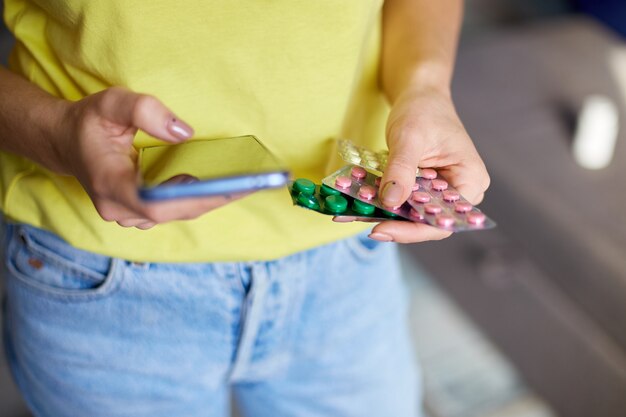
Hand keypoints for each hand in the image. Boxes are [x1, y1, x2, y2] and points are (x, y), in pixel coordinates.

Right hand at [55, 87, 245, 228]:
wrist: (66, 142)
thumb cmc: (89, 122)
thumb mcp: (109, 103)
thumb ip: (143, 110)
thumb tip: (184, 133)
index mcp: (109, 184)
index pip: (156, 203)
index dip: (194, 198)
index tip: (228, 188)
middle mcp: (119, 208)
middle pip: (175, 211)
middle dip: (215, 197)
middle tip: (253, 183)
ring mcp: (129, 214)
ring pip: (178, 213)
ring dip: (212, 200)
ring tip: (248, 184)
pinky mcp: (140, 213)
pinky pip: (175, 210)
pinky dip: (201, 198)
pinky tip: (225, 185)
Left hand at [336, 87, 489, 242]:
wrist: (420, 95)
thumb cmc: (423, 110)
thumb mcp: (410, 138)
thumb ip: (401, 170)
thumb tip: (390, 202)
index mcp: (470, 180)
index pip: (443, 219)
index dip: (413, 230)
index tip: (383, 229)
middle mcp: (459, 191)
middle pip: (427, 222)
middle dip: (394, 225)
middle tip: (365, 227)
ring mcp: (440, 192)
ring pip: (412, 215)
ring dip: (383, 216)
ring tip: (352, 216)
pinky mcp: (423, 189)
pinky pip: (403, 202)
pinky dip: (381, 203)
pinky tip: (356, 205)